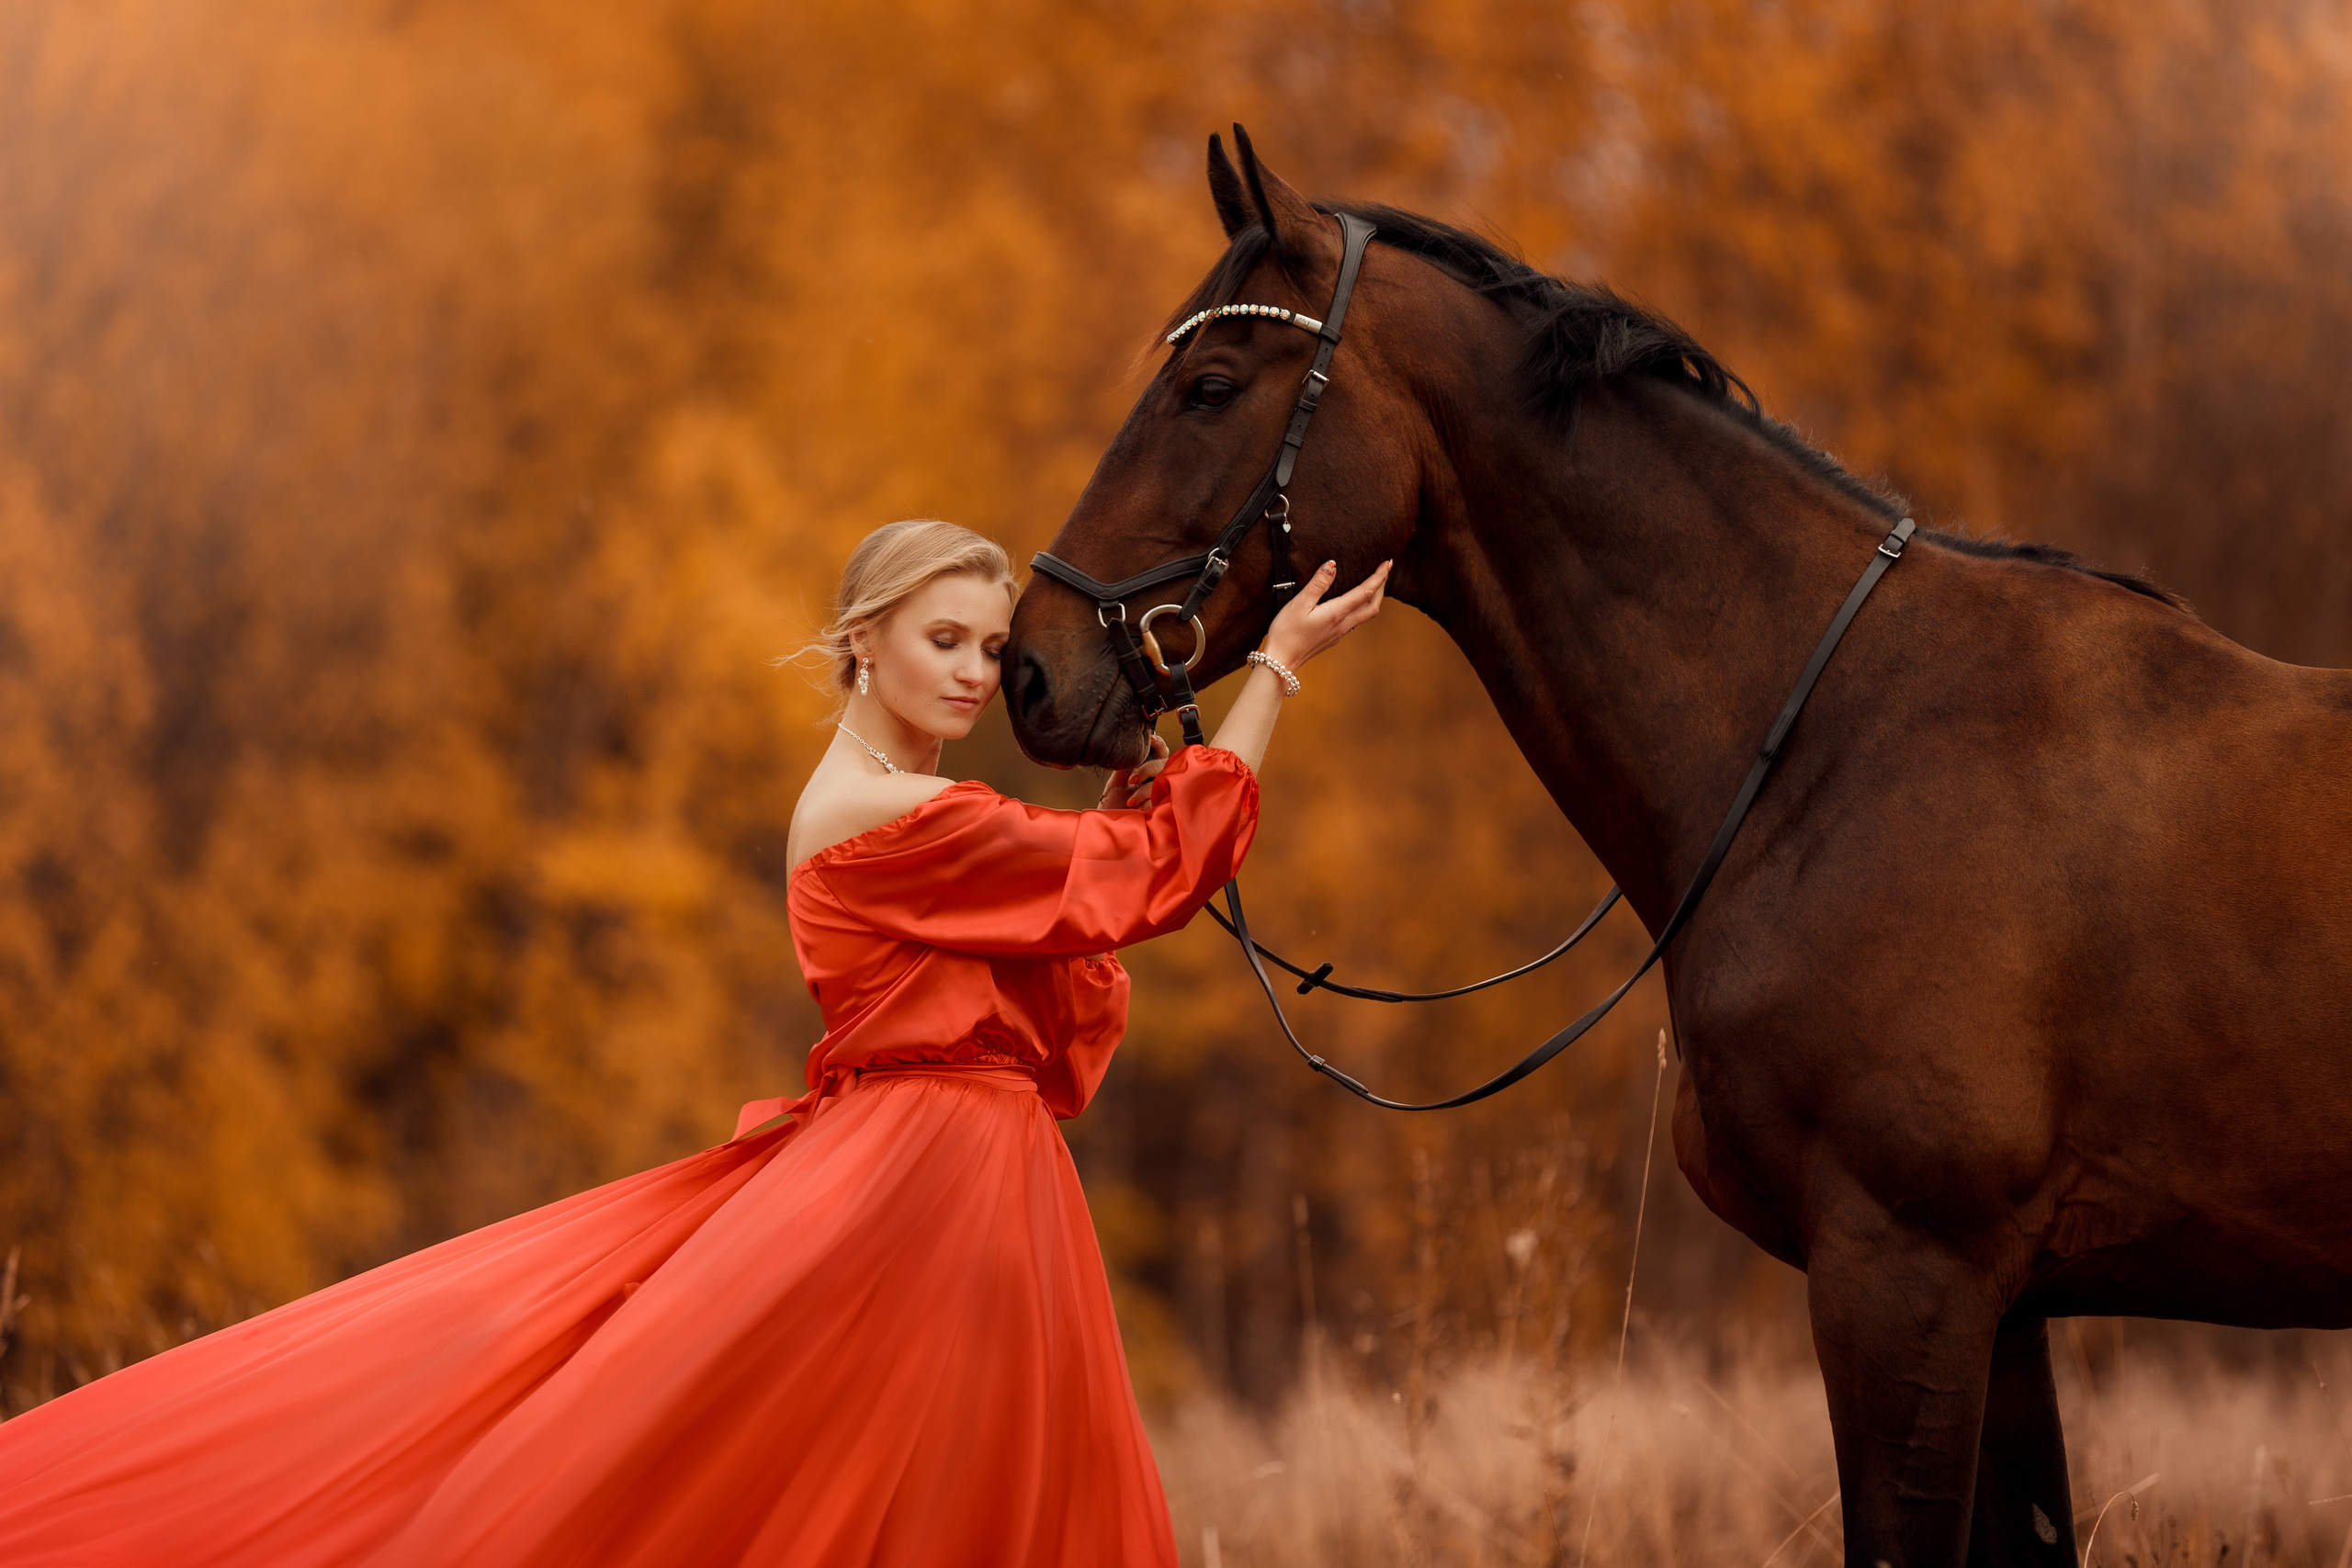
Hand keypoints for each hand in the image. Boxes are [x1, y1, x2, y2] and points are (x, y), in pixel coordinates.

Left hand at [1098, 731, 1168, 808]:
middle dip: (1147, 769)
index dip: (1158, 744)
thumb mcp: (1117, 782)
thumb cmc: (1114, 806)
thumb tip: (1130, 749)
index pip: (1160, 752)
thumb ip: (1125, 766)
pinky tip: (1139, 811)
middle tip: (1132, 780)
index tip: (1150, 739)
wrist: (1110, 827)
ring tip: (1130, 802)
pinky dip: (1147, 805)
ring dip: (1143, 791)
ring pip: (1160, 783)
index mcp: (1148, 772)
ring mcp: (1161, 794)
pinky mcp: (1162, 809)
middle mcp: (1157, 781)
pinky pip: (1161, 801)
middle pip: (1162, 764)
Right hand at [1262, 559, 1390, 669]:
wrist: (1281, 661)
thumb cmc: (1286, 632)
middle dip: (1382, 587)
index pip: (1365, 592)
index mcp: (1337, 613)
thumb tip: (1332, 565)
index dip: (1379, 577)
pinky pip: (1355, 621)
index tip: (1387, 563)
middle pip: (1373, 606)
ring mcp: (1339, 633)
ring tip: (1375, 584)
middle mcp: (1343, 624)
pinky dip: (1362, 607)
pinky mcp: (1334, 637)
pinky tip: (1355, 603)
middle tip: (1385, 570)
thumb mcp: (1299, 603)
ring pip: (1366, 615)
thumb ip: (1317, 584)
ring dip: (1374, 598)